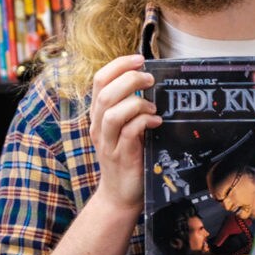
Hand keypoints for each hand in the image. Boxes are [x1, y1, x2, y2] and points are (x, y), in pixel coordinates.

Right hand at [88, 54, 161, 210]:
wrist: (120, 195)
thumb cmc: (128, 155)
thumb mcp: (125, 127)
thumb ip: (131, 106)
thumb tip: (151, 80)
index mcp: (99, 114)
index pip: (100, 80)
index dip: (118, 65)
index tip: (139, 59)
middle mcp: (98, 126)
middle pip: (105, 92)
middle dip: (130, 79)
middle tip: (150, 79)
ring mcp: (108, 142)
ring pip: (112, 112)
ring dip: (136, 103)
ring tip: (152, 106)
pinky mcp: (121, 157)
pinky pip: (129, 132)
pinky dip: (144, 122)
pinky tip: (156, 122)